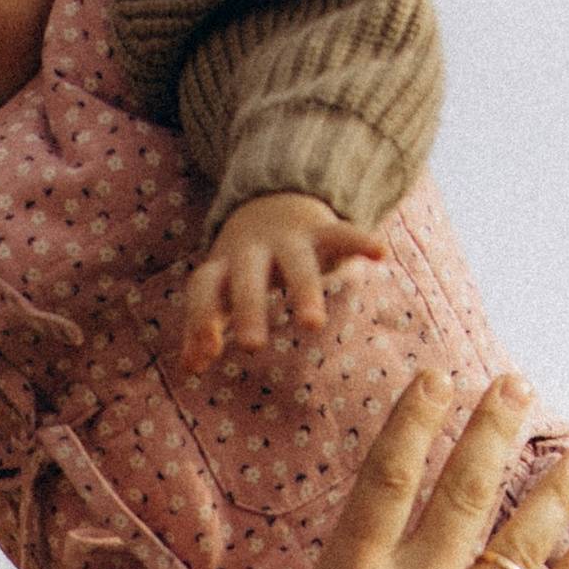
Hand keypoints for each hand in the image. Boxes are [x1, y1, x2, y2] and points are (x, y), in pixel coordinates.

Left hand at [178, 193, 388, 374]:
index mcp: (223, 267)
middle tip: (252, 347)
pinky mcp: (320, 229)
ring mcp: (287, 239)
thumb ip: (204, 328)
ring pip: (296, 262)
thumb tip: (188, 368)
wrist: (271, 200)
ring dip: (303, 290)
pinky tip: (380, 253)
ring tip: (311, 324)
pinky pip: (342, 232)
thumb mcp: (220, 291)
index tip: (209, 352)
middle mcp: (252, 251)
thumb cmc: (243, 265)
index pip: (205, 287)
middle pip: (247, 278)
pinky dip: (360, 240)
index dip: (202, 317)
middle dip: (248, 309)